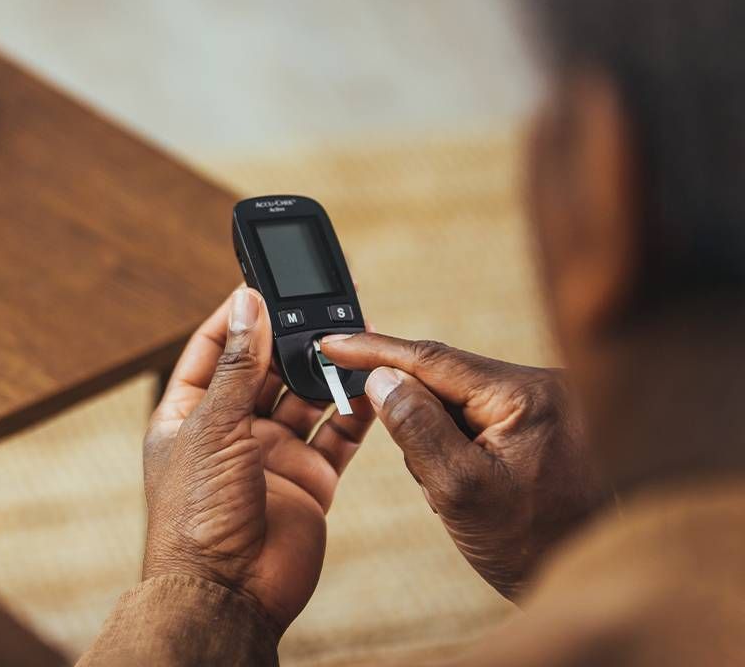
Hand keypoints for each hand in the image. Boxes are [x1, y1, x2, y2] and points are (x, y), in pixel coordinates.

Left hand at [142, 288, 375, 630]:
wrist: (229, 593)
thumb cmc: (196, 516)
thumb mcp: (212, 427)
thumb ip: (236, 366)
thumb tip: (245, 303)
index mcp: (188, 415)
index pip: (212, 350)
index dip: (235, 316)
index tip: (262, 281)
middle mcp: (230, 432)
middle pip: (264, 369)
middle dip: (290, 338)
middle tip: (321, 304)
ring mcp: (271, 456)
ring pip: (305, 398)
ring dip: (326, 370)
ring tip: (353, 337)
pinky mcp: (309, 480)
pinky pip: (337, 434)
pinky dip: (356, 410)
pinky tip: (373, 382)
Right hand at [319, 333, 605, 599]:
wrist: (592, 581)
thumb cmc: (533, 545)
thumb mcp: (459, 490)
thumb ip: (416, 428)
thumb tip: (382, 377)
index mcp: (527, 394)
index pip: (433, 359)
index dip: (375, 351)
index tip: (332, 343)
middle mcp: (545, 386)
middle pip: (445, 381)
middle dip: (419, 424)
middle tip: (432, 480)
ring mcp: (548, 404)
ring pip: (459, 403)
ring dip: (441, 444)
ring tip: (463, 498)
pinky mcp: (545, 422)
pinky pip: (480, 420)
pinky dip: (460, 451)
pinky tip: (478, 490)